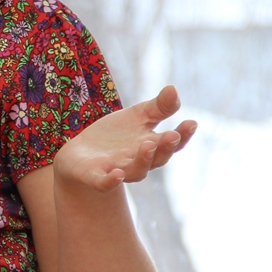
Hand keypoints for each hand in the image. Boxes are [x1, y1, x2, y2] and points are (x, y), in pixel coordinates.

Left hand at [53, 85, 195, 191]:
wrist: (81, 151)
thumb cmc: (115, 135)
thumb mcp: (137, 116)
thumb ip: (158, 107)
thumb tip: (174, 89)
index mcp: (151, 146)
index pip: (172, 143)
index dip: (183, 135)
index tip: (191, 122)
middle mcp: (138, 162)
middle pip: (157, 159)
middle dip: (165, 148)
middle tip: (172, 135)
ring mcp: (117, 170)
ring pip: (136, 171)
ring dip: (143, 160)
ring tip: (148, 145)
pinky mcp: (95, 176)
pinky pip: (104, 183)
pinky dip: (111, 181)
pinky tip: (117, 175)